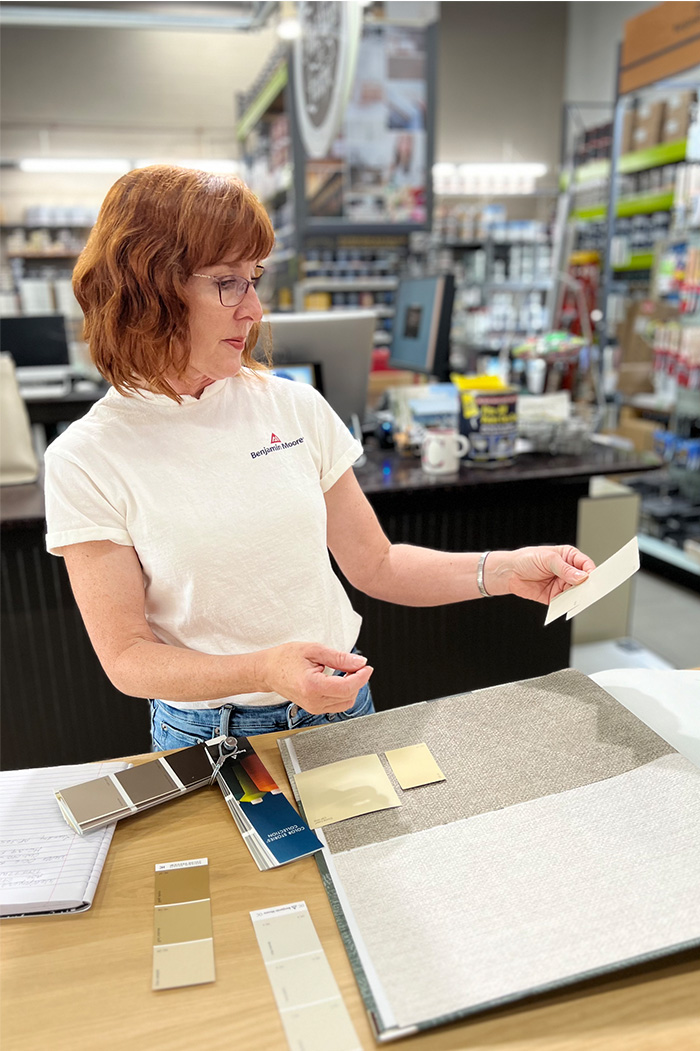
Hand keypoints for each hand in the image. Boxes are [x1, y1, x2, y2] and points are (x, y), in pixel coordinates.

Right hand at [256, 642, 373, 714]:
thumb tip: (359, 662)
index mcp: (312, 686)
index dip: (361, 676)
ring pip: (345, 703)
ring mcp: (314, 708)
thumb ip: (339, 657)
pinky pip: (337, 704)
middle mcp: (314, 701)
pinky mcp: (314, 709)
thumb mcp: (314, 650)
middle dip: (357, 680)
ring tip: (346, 670)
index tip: (366, 667)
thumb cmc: (285, 658)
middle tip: (356, 664)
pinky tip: (339, 679)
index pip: (347, 687)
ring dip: (351, 687)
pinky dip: (343, 692)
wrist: (267, 671)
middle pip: (349, 696)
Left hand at [485, 546, 595, 604]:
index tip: (593, 578)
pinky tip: (568, 605)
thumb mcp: (548, 559)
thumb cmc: (526, 559)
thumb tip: (582, 577)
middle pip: (584, 581)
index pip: (585, 564)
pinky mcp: (555, 597)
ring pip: (576, 593)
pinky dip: (568, 604)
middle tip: (589, 591)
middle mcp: (567, 571)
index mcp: (568, 557)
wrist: (509, 573)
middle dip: (587, 586)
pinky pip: (565, 602)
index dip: (591, 571)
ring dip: (578, 597)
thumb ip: (565, 569)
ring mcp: (562, 584)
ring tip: (579, 598)